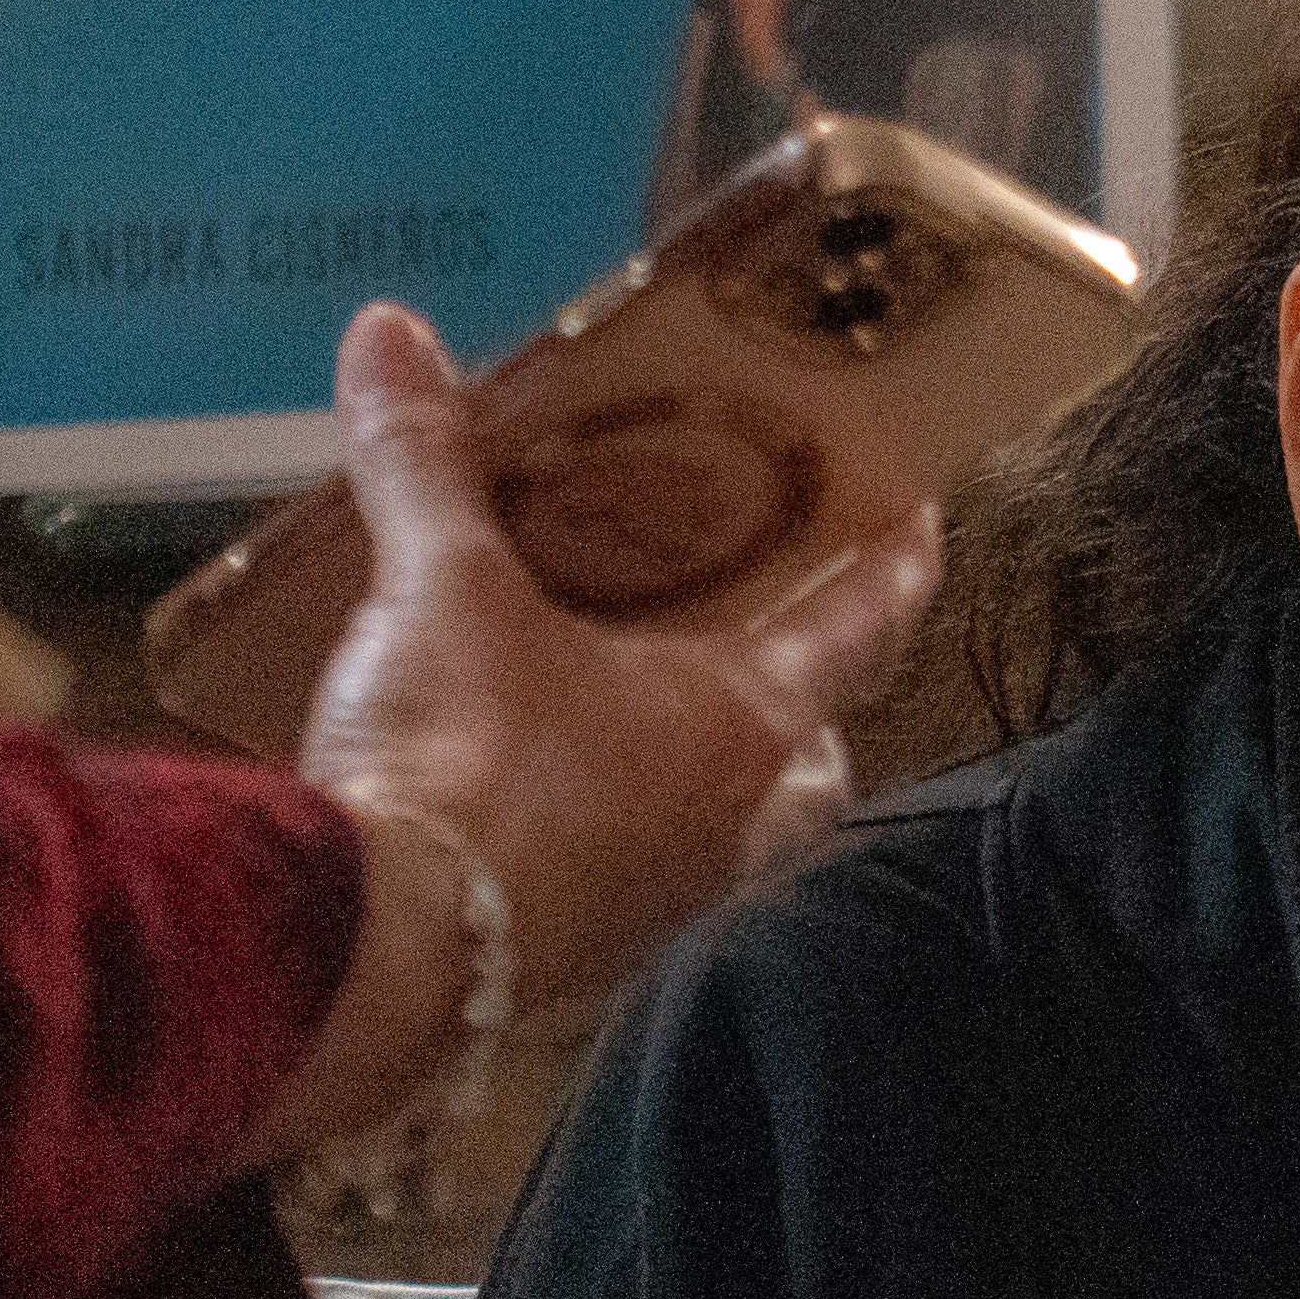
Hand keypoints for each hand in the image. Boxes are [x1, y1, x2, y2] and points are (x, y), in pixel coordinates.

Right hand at [294, 302, 939, 1014]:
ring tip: (653, 728)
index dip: (891, 572)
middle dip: (808, 712)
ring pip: (730, 836)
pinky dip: (613, 843)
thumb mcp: (440, 587)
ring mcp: (660, 904)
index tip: (922, 530)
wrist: (377, 951)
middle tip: (780, 654)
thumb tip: (393, 339)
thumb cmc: (460, 764)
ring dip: (708, 784)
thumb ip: (423, 461)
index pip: (855, 630)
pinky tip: (548, 813)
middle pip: (812, 763)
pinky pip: (631, 890)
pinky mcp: (580, 959)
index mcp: (741, 724)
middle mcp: (727, 824)